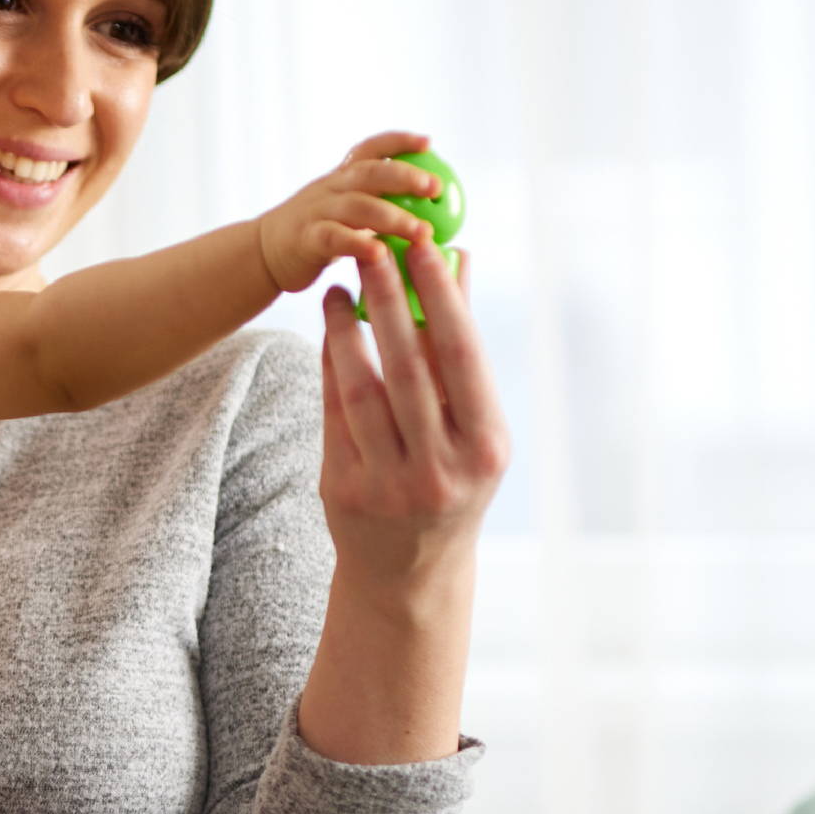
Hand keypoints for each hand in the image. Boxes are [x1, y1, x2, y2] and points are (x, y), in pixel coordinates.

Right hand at [254, 131, 447, 292]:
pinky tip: (381, 253)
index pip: (371, 148)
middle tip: (436, 188)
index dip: (399, 141)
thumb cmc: (317, 230)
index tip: (429, 142)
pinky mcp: (306, 238)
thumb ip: (377, 202)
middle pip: (370, 172)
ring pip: (358, 206)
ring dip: (393, 218)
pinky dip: (358, 245)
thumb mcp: (345, 207)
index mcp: (342, 176)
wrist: (264, 251)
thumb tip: (430, 209)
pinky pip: (335, 238)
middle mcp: (331, 187)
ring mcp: (317, 211)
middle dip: (406, 176)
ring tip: (422, 232)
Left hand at [314, 194, 508, 594]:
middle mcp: (442, 468)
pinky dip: (331, 364)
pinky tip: (329, 329)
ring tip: (338, 286)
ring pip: (362, 388)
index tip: (425, 245)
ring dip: (346, 329)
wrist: (411, 569)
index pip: (462, 357)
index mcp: (485, 446)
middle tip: (372, 247)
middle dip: (389, 300)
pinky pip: (334, 412)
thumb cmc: (452, 476)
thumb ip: (461, 344)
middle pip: (408, 366)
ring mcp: (391, 483)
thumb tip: (460, 258)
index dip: (442, 297)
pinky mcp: (346, 490)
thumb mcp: (472, 423)